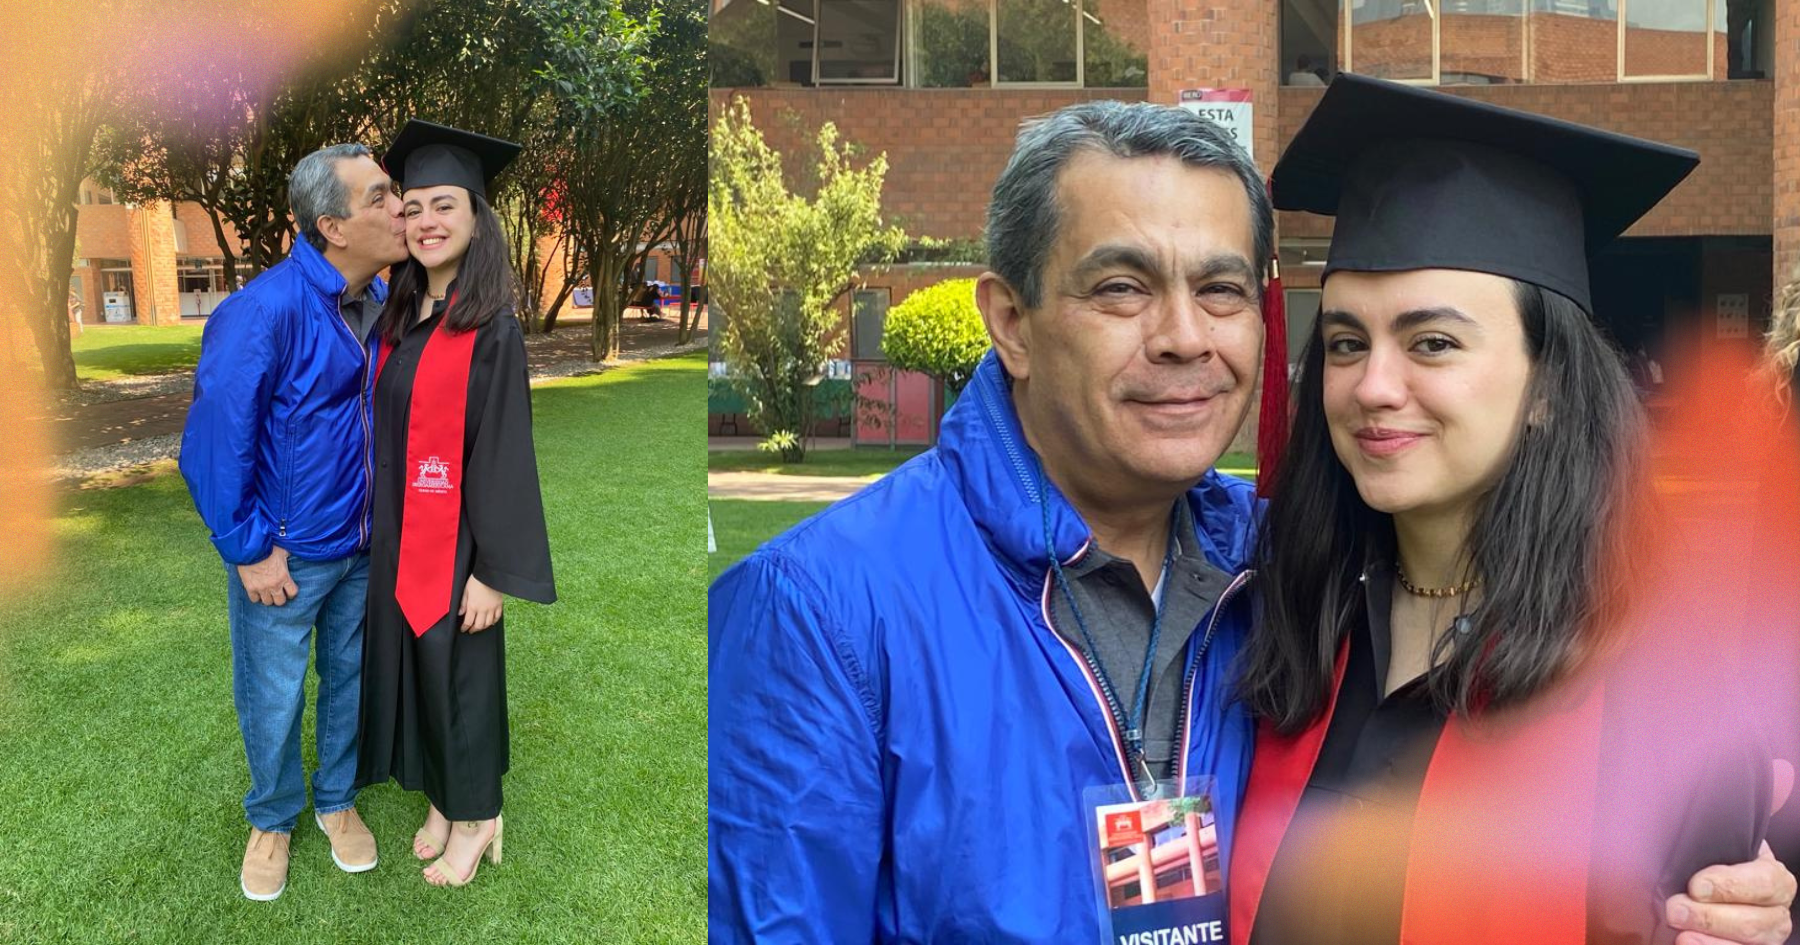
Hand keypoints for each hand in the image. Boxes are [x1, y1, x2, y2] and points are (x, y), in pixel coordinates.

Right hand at [237, 546, 296, 605]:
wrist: (250, 549)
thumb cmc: (268, 548)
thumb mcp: (283, 551)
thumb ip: (288, 556)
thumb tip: (295, 552)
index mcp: (284, 577)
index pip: (293, 593)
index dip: (291, 593)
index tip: (289, 590)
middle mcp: (274, 585)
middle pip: (280, 601)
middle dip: (280, 597)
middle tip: (277, 592)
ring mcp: (262, 588)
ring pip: (267, 602)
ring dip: (268, 598)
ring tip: (267, 593)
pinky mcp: (250, 588)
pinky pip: (254, 599)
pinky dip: (256, 597)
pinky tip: (257, 591)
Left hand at [459, 574, 502, 632]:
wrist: (490, 574)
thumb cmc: (477, 580)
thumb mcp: (466, 590)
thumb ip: (463, 603)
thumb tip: (460, 613)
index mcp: (473, 606)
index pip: (468, 622)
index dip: (465, 628)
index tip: (463, 629)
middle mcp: (483, 609)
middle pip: (479, 625)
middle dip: (474, 629)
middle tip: (471, 630)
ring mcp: (492, 608)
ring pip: (488, 623)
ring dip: (483, 627)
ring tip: (480, 627)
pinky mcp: (499, 605)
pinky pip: (498, 617)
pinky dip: (494, 621)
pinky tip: (491, 622)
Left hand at [1667, 760, 1795, 944]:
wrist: (1677, 895)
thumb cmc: (1701, 861)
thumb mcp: (1719, 832)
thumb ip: (1749, 804)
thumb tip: (1781, 770)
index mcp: (1769, 877)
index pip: (1766, 882)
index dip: (1732, 884)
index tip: (1695, 883)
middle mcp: (1772, 911)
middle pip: (1759, 921)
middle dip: (1713, 915)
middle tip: (1675, 907)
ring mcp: (1760, 938)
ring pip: (1750, 943)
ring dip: (1712, 938)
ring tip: (1679, 929)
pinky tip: (1686, 943)